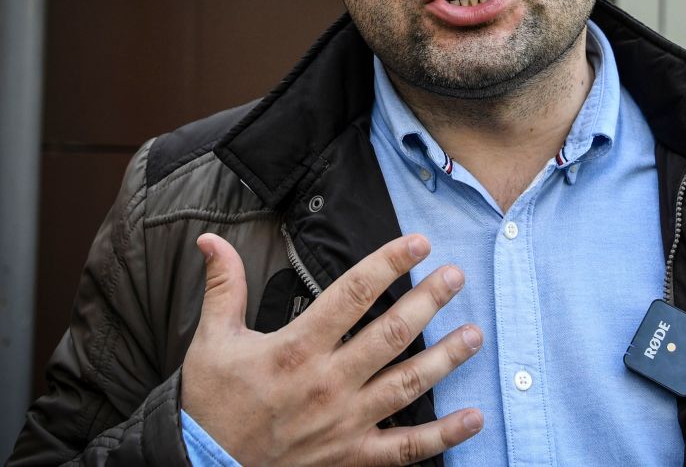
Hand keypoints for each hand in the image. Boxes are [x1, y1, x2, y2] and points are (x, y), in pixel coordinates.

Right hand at [181, 232, 483, 465]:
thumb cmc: (211, 403)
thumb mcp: (212, 340)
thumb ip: (223, 287)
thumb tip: (210, 239)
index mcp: (296, 349)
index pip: (352, 294)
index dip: (389, 264)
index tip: (419, 243)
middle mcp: (326, 383)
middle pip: (390, 334)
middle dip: (428, 302)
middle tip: (456, 277)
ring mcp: (343, 422)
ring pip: (406, 385)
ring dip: (445, 359)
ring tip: (475, 334)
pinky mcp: (350, 455)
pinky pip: (405, 448)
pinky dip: (443, 435)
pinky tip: (474, 417)